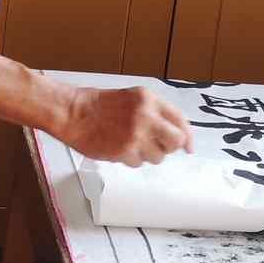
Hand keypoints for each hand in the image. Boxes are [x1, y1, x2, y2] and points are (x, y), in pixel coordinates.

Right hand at [59, 86, 192, 165]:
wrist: (74, 112)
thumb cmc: (99, 106)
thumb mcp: (133, 99)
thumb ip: (155, 113)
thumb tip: (177, 135)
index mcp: (149, 99)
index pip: (180, 119)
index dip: (187, 136)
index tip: (189, 147)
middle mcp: (146, 115)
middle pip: (175, 141)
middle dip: (169, 147)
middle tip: (157, 146)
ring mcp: (136, 134)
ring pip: (158, 157)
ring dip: (147, 154)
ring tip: (130, 143)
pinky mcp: (125, 150)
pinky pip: (139, 163)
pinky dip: (131, 159)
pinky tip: (119, 148)